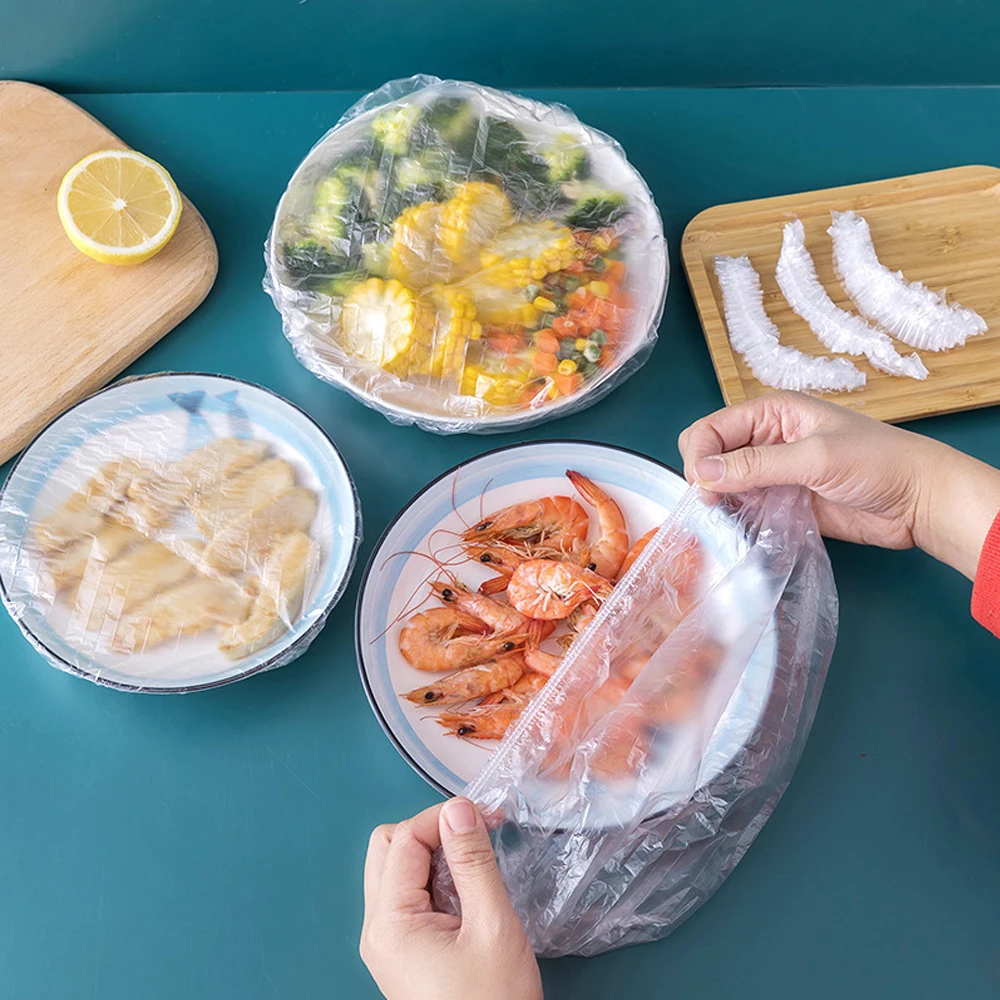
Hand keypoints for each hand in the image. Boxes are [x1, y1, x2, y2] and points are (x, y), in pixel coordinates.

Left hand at [361, 798, 541, 999]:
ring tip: (475, 867)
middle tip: (475, 837)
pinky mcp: (402, 953)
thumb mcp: (492, 927)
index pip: (403, 839)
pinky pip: (408, 897)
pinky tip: (467, 892)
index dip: (442, 817)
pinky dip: (434, 881)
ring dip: (432, 856)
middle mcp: (377, 930)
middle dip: (430, 832)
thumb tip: (459, 810)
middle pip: (387, 848)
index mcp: (390, 923)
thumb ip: (474, 863)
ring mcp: (386, 943)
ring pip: (396, 870)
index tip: (484, 815)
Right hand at [678, 392, 999, 579]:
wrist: (920, 501)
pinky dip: (735, 518)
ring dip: (718, 501)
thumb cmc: (879, 463)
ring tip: (725, 522)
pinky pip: (744, 508)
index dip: (699, 456)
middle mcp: (767, 439)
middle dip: (704, 478)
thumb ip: (757, 465)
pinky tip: (739, 530)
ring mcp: (773, 473)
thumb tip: (702, 474)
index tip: (703, 488)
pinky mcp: (782, 502)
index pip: (711, 428)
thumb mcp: (816, 457)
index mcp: (772, 413)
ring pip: (724, 484)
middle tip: (714, 505)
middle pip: (711, 454)